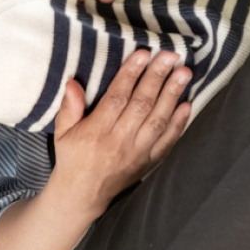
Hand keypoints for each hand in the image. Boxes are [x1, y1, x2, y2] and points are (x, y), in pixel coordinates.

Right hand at [48, 50, 190, 218]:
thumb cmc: (72, 157)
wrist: (84, 195)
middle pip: (141, 104)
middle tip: (171, 56)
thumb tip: (73, 83)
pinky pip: (167, 141)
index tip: (143, 54)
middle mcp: (119, 141)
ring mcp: (137, 152)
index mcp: (96, 131)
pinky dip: (179, 123)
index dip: (131, 75)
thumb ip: (69, 108)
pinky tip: (187, 104)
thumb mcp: (62, 132)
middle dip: (157, 77)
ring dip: (172, 95)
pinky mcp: (149, 162)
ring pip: (158, 119)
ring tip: (184, 73)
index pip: (117, 98)